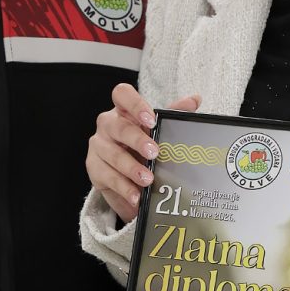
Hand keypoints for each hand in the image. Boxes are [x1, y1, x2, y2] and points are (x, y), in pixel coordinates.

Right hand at [86, 83, 200, 222]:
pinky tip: (136, 195)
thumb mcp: (158, 131)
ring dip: (131, 168)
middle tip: (154, 153)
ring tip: (148, 180)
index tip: (150, 119)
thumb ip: (173, 114)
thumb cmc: (142, 147)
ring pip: (112, 154)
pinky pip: (107, 177)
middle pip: (118, 126)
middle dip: (136, 140)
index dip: (135, 104)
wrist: (127, 177)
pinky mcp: (94, 168)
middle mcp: (108, 124)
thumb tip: (195, 99)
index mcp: (123, 110)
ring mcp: (99, 146)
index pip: (122, 94)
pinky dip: (124, 188)